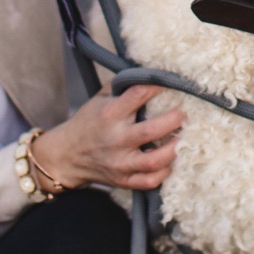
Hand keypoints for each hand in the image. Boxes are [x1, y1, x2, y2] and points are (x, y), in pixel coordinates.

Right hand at [33, 85, 184, 192]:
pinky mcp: (124, 180)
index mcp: (109, 114)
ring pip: (155, 160)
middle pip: (152, 130)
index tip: (173, 81)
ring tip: (184, 137)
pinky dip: (165, 172)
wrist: (67, 156)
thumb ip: (123, 86)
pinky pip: (150, 181)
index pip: (138, 94)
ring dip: (175, 148)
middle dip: (175, 119)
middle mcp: (116, 139)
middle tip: (186, 112)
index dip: (158, 85)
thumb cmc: (88, 122)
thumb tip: (151, 72)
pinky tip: (170, 161)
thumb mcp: (99, 98)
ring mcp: (120, 163)